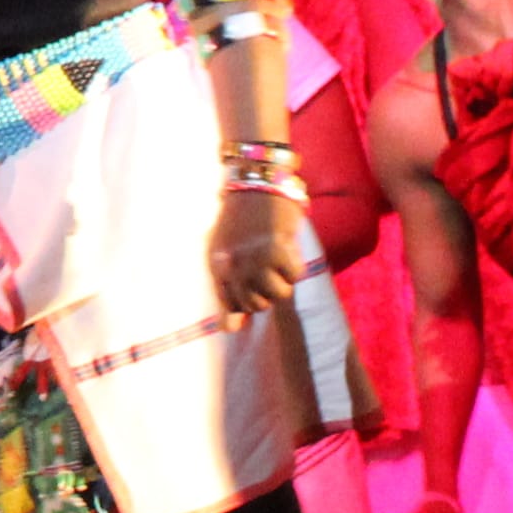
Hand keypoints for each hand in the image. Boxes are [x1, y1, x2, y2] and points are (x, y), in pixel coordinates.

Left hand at [207, 185, 306, 315]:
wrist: (256, 183)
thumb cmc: (240, 220)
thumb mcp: (225, 252)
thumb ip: (227, 290)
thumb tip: (232, 329)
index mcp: (216, 266)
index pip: (229, 307)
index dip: (243, 306)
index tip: (253, 294)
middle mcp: (233, 266)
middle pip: (257, 306)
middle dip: (265, 292)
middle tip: (267, 268)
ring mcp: (255, 260)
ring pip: (278, 295)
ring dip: (282, 280)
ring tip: (276, 260)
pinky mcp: (278, 251)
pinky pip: (295, 276)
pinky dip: (296, 265)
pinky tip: (287, 248)